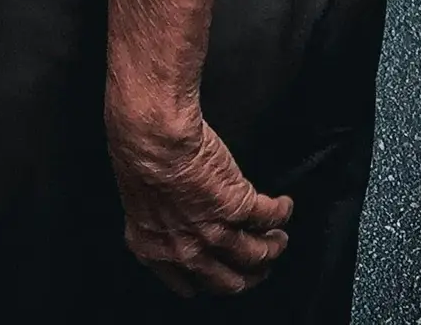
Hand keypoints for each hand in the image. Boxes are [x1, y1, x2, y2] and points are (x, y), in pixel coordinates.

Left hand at [108, 110, 291, 298]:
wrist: (152, 136)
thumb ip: (156, 216)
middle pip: (228, 281)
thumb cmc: (137, 152)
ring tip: (278, 238)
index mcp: (155, 249)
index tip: (218, 271)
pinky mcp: (238, 206)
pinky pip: (268, 217)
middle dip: (247, 276)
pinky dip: (280, 213)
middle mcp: (186, 250)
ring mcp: (214, 233)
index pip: (188, 283)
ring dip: (271, 247)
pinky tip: (284, 206)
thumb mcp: (137, 196)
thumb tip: (171, 212)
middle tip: (257, 265)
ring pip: (254, 254)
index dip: (208, 280)